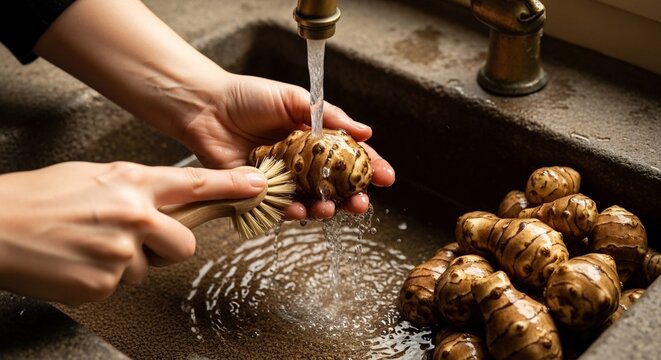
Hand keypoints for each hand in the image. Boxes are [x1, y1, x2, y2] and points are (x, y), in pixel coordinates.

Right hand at [0, 161, 265, 304]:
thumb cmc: (41, 197)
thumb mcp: (97, 176)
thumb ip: (137, 188)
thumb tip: (164, 201)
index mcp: (133, 182)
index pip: (195, 184)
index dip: (231, 186)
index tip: (257, 186)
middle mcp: (134, 215)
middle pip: (185, 243)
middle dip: (167, 246)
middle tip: (137, 239)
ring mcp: (121, 252)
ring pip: (148, 268)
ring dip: (128, 262)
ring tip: (91, 245)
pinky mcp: (105, 284)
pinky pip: (122, 285)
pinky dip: (104, 277)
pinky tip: (80, 261)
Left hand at [177, 73, 395, 219]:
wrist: (206, 107)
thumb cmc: (248, 97)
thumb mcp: (294, 99)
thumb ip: (329, 115)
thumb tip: (366, 131)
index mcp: (315, 140)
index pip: (350, 158)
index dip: (370, 168)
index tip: (386, 177)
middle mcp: (302, 164)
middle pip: (335, 188)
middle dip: (352, 199)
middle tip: (361, 204)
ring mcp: (282, 180)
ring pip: (310, 203)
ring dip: (324, 211)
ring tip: (328, 210)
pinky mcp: (259, 193)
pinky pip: (279, 209)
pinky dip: (291, 213)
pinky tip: (299, 212)